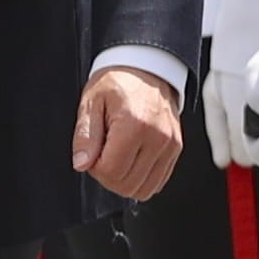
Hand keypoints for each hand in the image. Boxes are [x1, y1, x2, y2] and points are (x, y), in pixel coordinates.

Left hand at [75, 65, 183, 201]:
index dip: (95, 168)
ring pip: (143, 190)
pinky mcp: (175, 149)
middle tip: (103, 152)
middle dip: (108, 175)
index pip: (111, 172)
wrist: (146, 68)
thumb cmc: (118, 82)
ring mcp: (170, 145)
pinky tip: (132, 159)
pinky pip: (157, 182)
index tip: (93, 151)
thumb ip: (85, 135)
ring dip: (125, 180)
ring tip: (118, 155)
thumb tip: (82, 164)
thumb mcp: (92, 102)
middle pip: (127, 185)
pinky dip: (141, 178)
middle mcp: (157, 137)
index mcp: (134, 124)